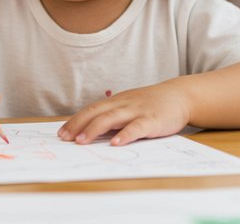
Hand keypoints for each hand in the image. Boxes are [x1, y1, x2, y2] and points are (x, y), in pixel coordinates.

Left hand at [57, 82, 190, 145]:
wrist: (179, 96)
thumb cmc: (150, 104)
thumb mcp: (128, 107)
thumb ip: (113, 118)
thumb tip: (92, 132)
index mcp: (116, 102)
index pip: (90, 110)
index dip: (75, 120)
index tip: (61, 133)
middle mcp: (123, 104)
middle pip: (96, 113)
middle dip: (78, 125)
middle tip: (64, 138)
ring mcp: (137, 111)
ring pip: (112, 118)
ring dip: (94, 129)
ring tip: (81, 141)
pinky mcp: (152, 120)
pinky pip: (136, 127)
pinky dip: (125, 135)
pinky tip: (115, 143)